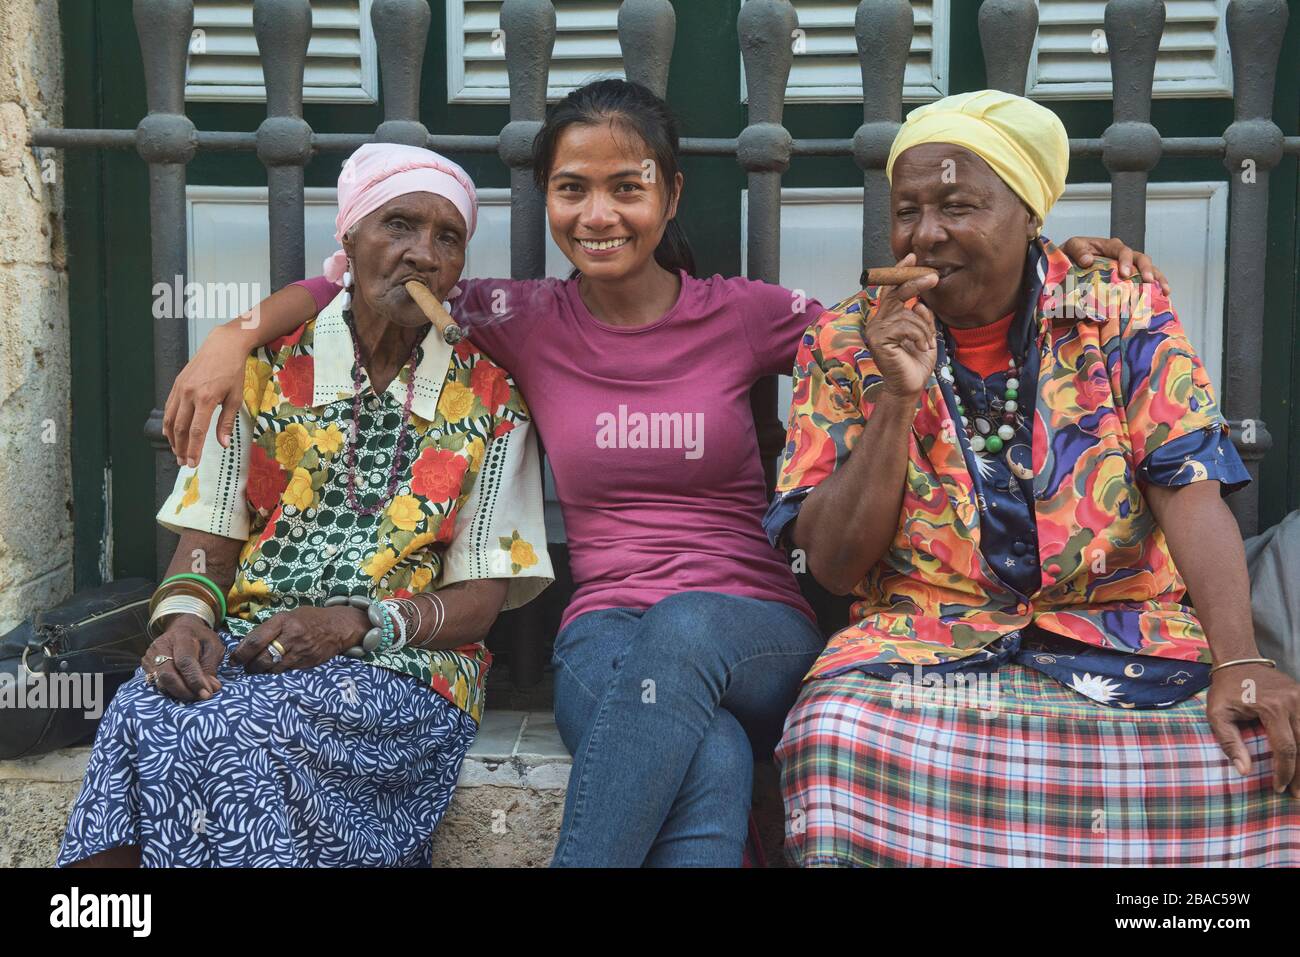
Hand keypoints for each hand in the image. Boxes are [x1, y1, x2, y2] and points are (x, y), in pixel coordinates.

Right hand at [142, 616, 224, 701]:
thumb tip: (211, 689)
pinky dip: (171, 690)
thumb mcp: (213, 647)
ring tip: (195, 693)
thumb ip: (211, 667)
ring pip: (160, 682)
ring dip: (179, 692)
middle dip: (185, 691)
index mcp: (181, 636)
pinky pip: (156, 683)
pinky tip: (184, 689)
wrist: (183, 628)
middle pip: (168, 675)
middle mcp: (161, 645)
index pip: (184, 661)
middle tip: (201, 697)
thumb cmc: (201, 639)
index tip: (207, 694)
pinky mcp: (146, 664)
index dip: (195, 680)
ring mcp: (150, 655)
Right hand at [162, 324, 249, 469]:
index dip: (193, 450)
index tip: (193, 463)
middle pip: (181, 429)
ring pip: (171, 420)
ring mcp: (180, 389)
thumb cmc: (233, 372)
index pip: (196, 431)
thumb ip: (226, 422)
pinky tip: (172, 434)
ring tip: (177, 452)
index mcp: (206, 399)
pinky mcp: (176, 384)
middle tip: (184, 462)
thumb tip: (223, 444)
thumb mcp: (235, 398)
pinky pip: (169, 408)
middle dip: (181, 448)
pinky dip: (169, 423)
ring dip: (172, 439)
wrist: (222, 346)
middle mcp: (189, 394)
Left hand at [230, 606, 368, 674]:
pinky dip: (277, 671)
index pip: (255, 640)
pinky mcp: (307, 663)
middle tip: (245, 667)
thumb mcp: (289, 615)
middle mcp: (292, 637)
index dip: (241, 653)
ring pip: (273, 668)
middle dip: (249, 666)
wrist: (338, 626)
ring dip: (262, 671)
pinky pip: (286, 671)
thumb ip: (271, 628)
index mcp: (284, 621)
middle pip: (262, 658)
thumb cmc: (310, 618)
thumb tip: (248, 643)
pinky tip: (275, 668)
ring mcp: (300, 652)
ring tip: (257, 668)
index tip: (234, 659)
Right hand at [863, 253, 938, 398]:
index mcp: (887, 318)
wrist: (909, 387)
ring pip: (907, 312)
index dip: (901, 272)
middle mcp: (878, 322)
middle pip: (896, 293)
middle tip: (934, 277)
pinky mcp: (878, 340)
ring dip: (924, 327)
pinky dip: (919, 334)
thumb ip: (922, 318)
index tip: (913, 256)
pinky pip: (905, 325)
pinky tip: (922, 347)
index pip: (891, 290)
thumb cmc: (916, 363)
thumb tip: (920, 304)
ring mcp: (875, 330)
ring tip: (927, 343)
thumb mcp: (925, 334)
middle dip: (915, 282)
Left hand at [1059, 235, 1170, 295]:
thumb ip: (1078, 250)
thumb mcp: (1070, 247)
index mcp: (1109, 246)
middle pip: (1141, 258)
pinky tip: (1161, 297)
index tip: (1125, 274)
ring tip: (1165, 290)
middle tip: (1148, 282)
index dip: (1126, 261)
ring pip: (1147, 270)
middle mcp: (1122, 256)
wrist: (1066, 265)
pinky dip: (1152, 288)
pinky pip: (1142, 282)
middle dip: (1147, 269)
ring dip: (1157, 279)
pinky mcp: (1126, 280)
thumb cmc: (1070, 255)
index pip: (1122, 250)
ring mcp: (1127, 267)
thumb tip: (1088, 261)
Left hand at [1207, 663, 1299, 796]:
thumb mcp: (1217, 715)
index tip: (1279, 788)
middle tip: (1298, 795)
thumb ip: (1230, 743)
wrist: (1238, 660)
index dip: (1285, 772)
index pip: (1286, 748)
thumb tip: (1244, 771)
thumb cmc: (1225, 690)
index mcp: (1272, 708)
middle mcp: (1293, 702)